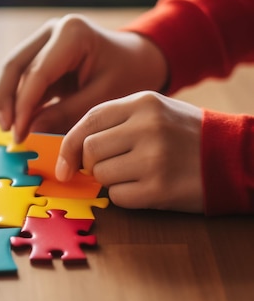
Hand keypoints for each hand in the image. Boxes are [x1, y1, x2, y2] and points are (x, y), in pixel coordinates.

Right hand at [0, 14, 168, 141]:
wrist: (140, 60)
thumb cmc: (129, 75)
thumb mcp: (103, 97)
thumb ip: (67, 114)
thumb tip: (30, 131)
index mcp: (72, 34)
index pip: (37, 73)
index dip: (24, 106)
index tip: (20, 134)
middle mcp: (53, 30)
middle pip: (15, 66)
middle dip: (6, 101)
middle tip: (8, 131)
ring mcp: (45, 39)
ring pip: (13, 70)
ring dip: (7, 100)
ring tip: (10, 130)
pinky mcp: (42, 53)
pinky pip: (22, 76)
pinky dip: (19, 99)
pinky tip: (19, 122)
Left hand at [56, 91, 203, 211]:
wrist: (237, 157)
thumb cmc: (186, 135)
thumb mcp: (154, 112)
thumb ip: (115, 122)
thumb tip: (71, 150)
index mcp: (143, 102)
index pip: (88, 121)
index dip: (69, 144)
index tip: (65, 163)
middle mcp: (147, 127)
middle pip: (89, 150)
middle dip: (90, 164)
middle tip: (106, 168)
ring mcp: (154, 158)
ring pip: (101, 175)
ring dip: (110, 180)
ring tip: (136, 174)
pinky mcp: (160, 188)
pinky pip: (118, 197)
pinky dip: (125, 197)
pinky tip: (147, 188)